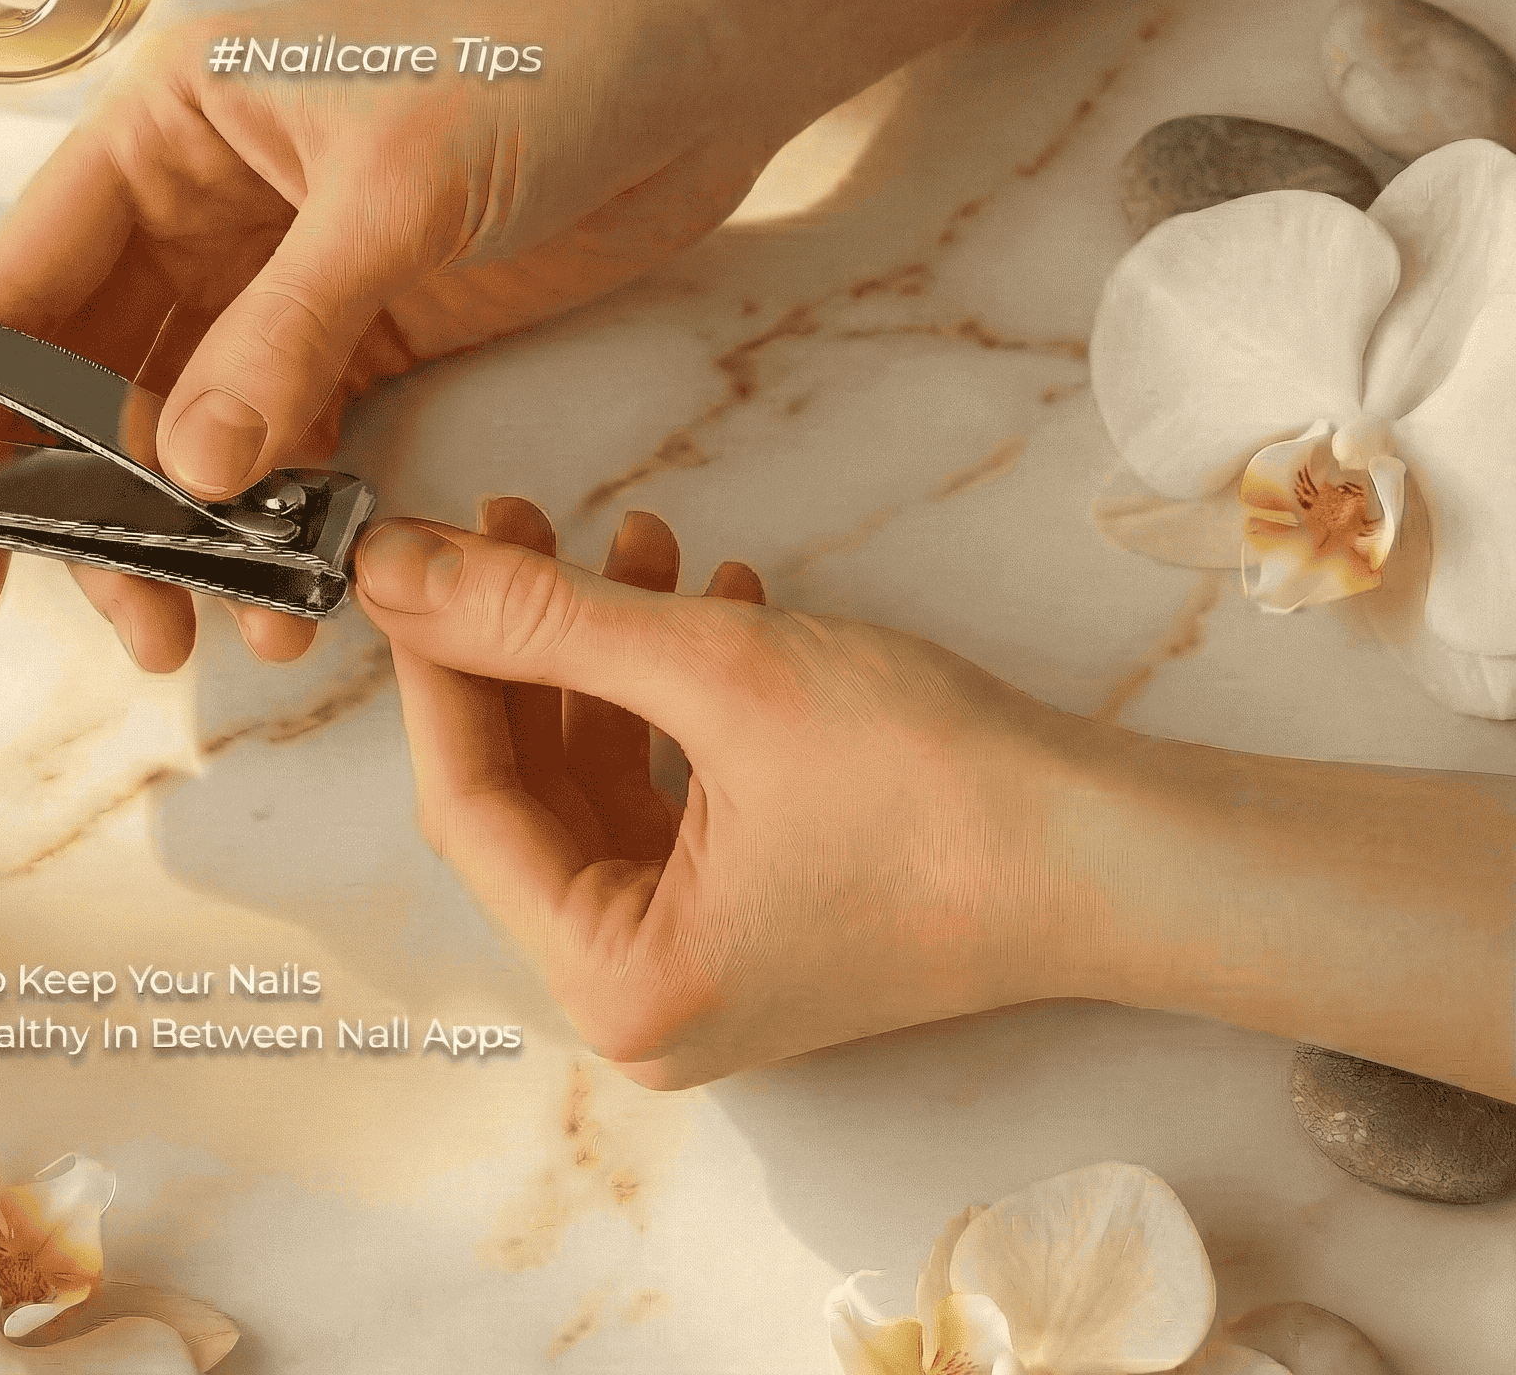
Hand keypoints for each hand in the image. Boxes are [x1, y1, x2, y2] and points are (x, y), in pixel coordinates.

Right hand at [0, 0, 798, 668]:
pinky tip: (295, 581)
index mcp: (168, 129)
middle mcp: (207, 205)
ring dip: (193, 530)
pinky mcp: (371, 329)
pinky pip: (293, 437)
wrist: (703, 50)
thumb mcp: (396, 189)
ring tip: (215, 626)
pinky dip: (283, 513)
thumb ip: (285, 333)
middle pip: (94, 377)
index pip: (24, 285)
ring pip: (193, 426)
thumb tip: (190, 476)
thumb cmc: (545, 55)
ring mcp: (288, 276)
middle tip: (124, 621)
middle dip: (90, 506)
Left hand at [356, 498, 1074, 1087]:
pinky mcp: (765, 912)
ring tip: (641, 538)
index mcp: (617, 980)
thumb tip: (397, 571)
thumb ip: (538, 617)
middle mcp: (649, 994)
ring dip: (612, 652)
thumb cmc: (935, 788)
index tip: (421, 557)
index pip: (467, 805)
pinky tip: (711, 597)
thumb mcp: (711, 672)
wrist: (1119, 848)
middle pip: (532, 790)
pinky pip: (677, 793)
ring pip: (606, 778)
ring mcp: (710, 959)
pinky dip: (678, 696)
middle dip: (529, 645)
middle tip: (518, 523)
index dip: (437, 666)